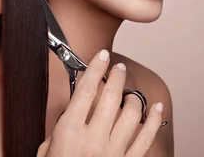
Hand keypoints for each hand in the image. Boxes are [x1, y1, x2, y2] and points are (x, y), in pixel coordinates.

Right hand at [36, 50, 163, 156]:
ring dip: (132, 97)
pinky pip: (146, 138)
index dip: (95, 69)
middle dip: (116, 78)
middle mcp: (93, 141)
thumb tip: (76, 108)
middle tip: (117, 69)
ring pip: (131, 114)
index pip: (85, 91)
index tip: (101, 56)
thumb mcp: (47, 151)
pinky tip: (156, 109)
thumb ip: (61, 129)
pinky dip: (153, 121)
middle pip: (110, 98)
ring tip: (129, 90)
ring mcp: (113, 153)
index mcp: (69, 134)